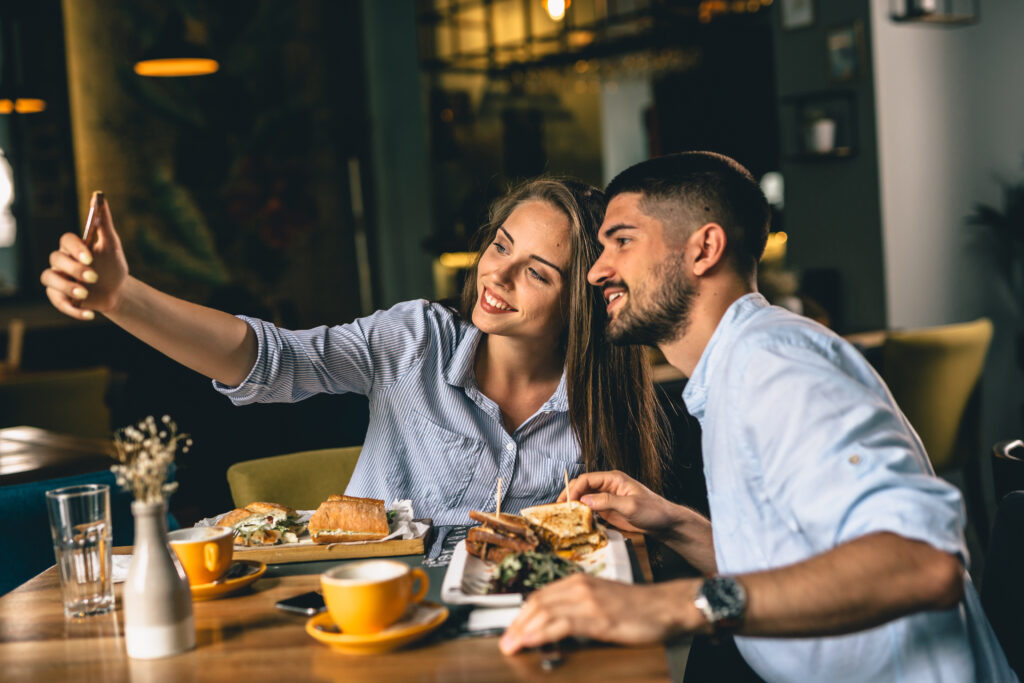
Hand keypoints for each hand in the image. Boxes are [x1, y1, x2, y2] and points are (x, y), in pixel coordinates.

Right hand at [40, 193, 128, 319]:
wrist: (118, 291)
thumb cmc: (113, 266)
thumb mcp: (112, 245)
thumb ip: (104, 222)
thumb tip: (99, 196)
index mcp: (74, 246)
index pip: (66, 240)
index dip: (75, 248)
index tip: (90, 257)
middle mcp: (61, 260)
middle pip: (56, 259)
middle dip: (74, 269)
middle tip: (93, 276)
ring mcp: (57, 279)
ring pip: (48, 278)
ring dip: (66, 288)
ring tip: (85, 294)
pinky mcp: (58, 296)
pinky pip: (56, 301)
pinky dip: (72, 309)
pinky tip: (89, 315)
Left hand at [498, 574, 697, 654]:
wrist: (666, 605)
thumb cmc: (637, 606)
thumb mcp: (602, 601)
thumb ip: (579, 608)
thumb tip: (554, 624)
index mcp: (579, 581)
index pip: (540, 596)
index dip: (521, 614)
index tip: (510, 630)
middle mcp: (580, 587)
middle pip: (537, 603)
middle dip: (517, 624)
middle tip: (505, 641)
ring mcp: (589, 601)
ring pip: (545, 612)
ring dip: (524, 630)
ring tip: (511, 644)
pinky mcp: (598, 617)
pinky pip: (563, 623)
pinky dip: (542, 632)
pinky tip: (532, 640)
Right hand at [557, 470, 682, 537]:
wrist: (665, 523)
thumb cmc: (653, 511)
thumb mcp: (630, 506)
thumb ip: (607, 501)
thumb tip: (584, 500)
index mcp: (613, 479)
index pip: (587, 479)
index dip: (574, 488)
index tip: (566, 501)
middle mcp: (608, 486)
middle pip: (583, 486)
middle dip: (570, 495)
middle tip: (559, 508)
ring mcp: (607, 498)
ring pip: (585, 497)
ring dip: (574, 505)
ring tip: (563, 515)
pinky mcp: (608, 510)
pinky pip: (590, 509)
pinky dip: (582, 513)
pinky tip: (575, 521)